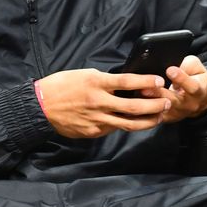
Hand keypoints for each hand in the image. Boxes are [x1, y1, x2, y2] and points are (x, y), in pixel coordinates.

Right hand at [35, 69, 169, 138]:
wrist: (40, 106)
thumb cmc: (60, 86)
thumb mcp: (83, 75)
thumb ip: (104, 81)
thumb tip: (124, 85)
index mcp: (96, 83)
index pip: (127, 82)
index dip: (145, 81)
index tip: (158, 80)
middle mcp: (99, 102)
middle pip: (134, 107)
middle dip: (155, 105)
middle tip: (166, 102)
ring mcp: (97, 120)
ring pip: (129, 124)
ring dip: (148, 121)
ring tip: (158, 117)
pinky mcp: (93, 132)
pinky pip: (113, 129)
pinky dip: (124, 125)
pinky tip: (132, 123)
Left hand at [137, 56, 206, 122]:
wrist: (202, 100)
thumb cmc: (197, 80)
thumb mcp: (198, 68)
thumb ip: (188, 65)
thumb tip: (174, 64)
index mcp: (199, 91)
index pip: (192, 86)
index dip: (181, 78)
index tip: (170, 70)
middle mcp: (188, 104)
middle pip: (173, 100)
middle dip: (159, 94)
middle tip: (146, 87)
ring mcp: (176, 113)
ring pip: (162, 109)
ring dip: (149, 102)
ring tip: (137, 94)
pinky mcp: (167, 118)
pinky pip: (154, 116)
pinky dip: (145, 110)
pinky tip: (136, 102)